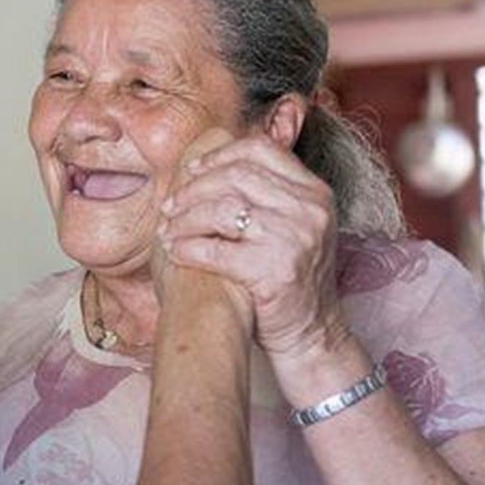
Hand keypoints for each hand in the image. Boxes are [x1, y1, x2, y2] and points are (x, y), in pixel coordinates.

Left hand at [160, 132, 343, 359]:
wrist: (312, 333)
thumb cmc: (291, 279)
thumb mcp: (296, 226)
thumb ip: (269, 194)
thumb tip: (214, 161)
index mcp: (315, 192)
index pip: (261, 151)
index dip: (220, 156)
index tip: (193, 170)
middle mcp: (310, 210)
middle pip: (236, 176)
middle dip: (194, 190)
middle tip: (170, 205)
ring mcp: (295, 239)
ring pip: (222, 210)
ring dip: (186, 219)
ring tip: (168, 230)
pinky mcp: (276, 271)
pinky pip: (216, 250)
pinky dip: (188, 248)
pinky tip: (175, 252)